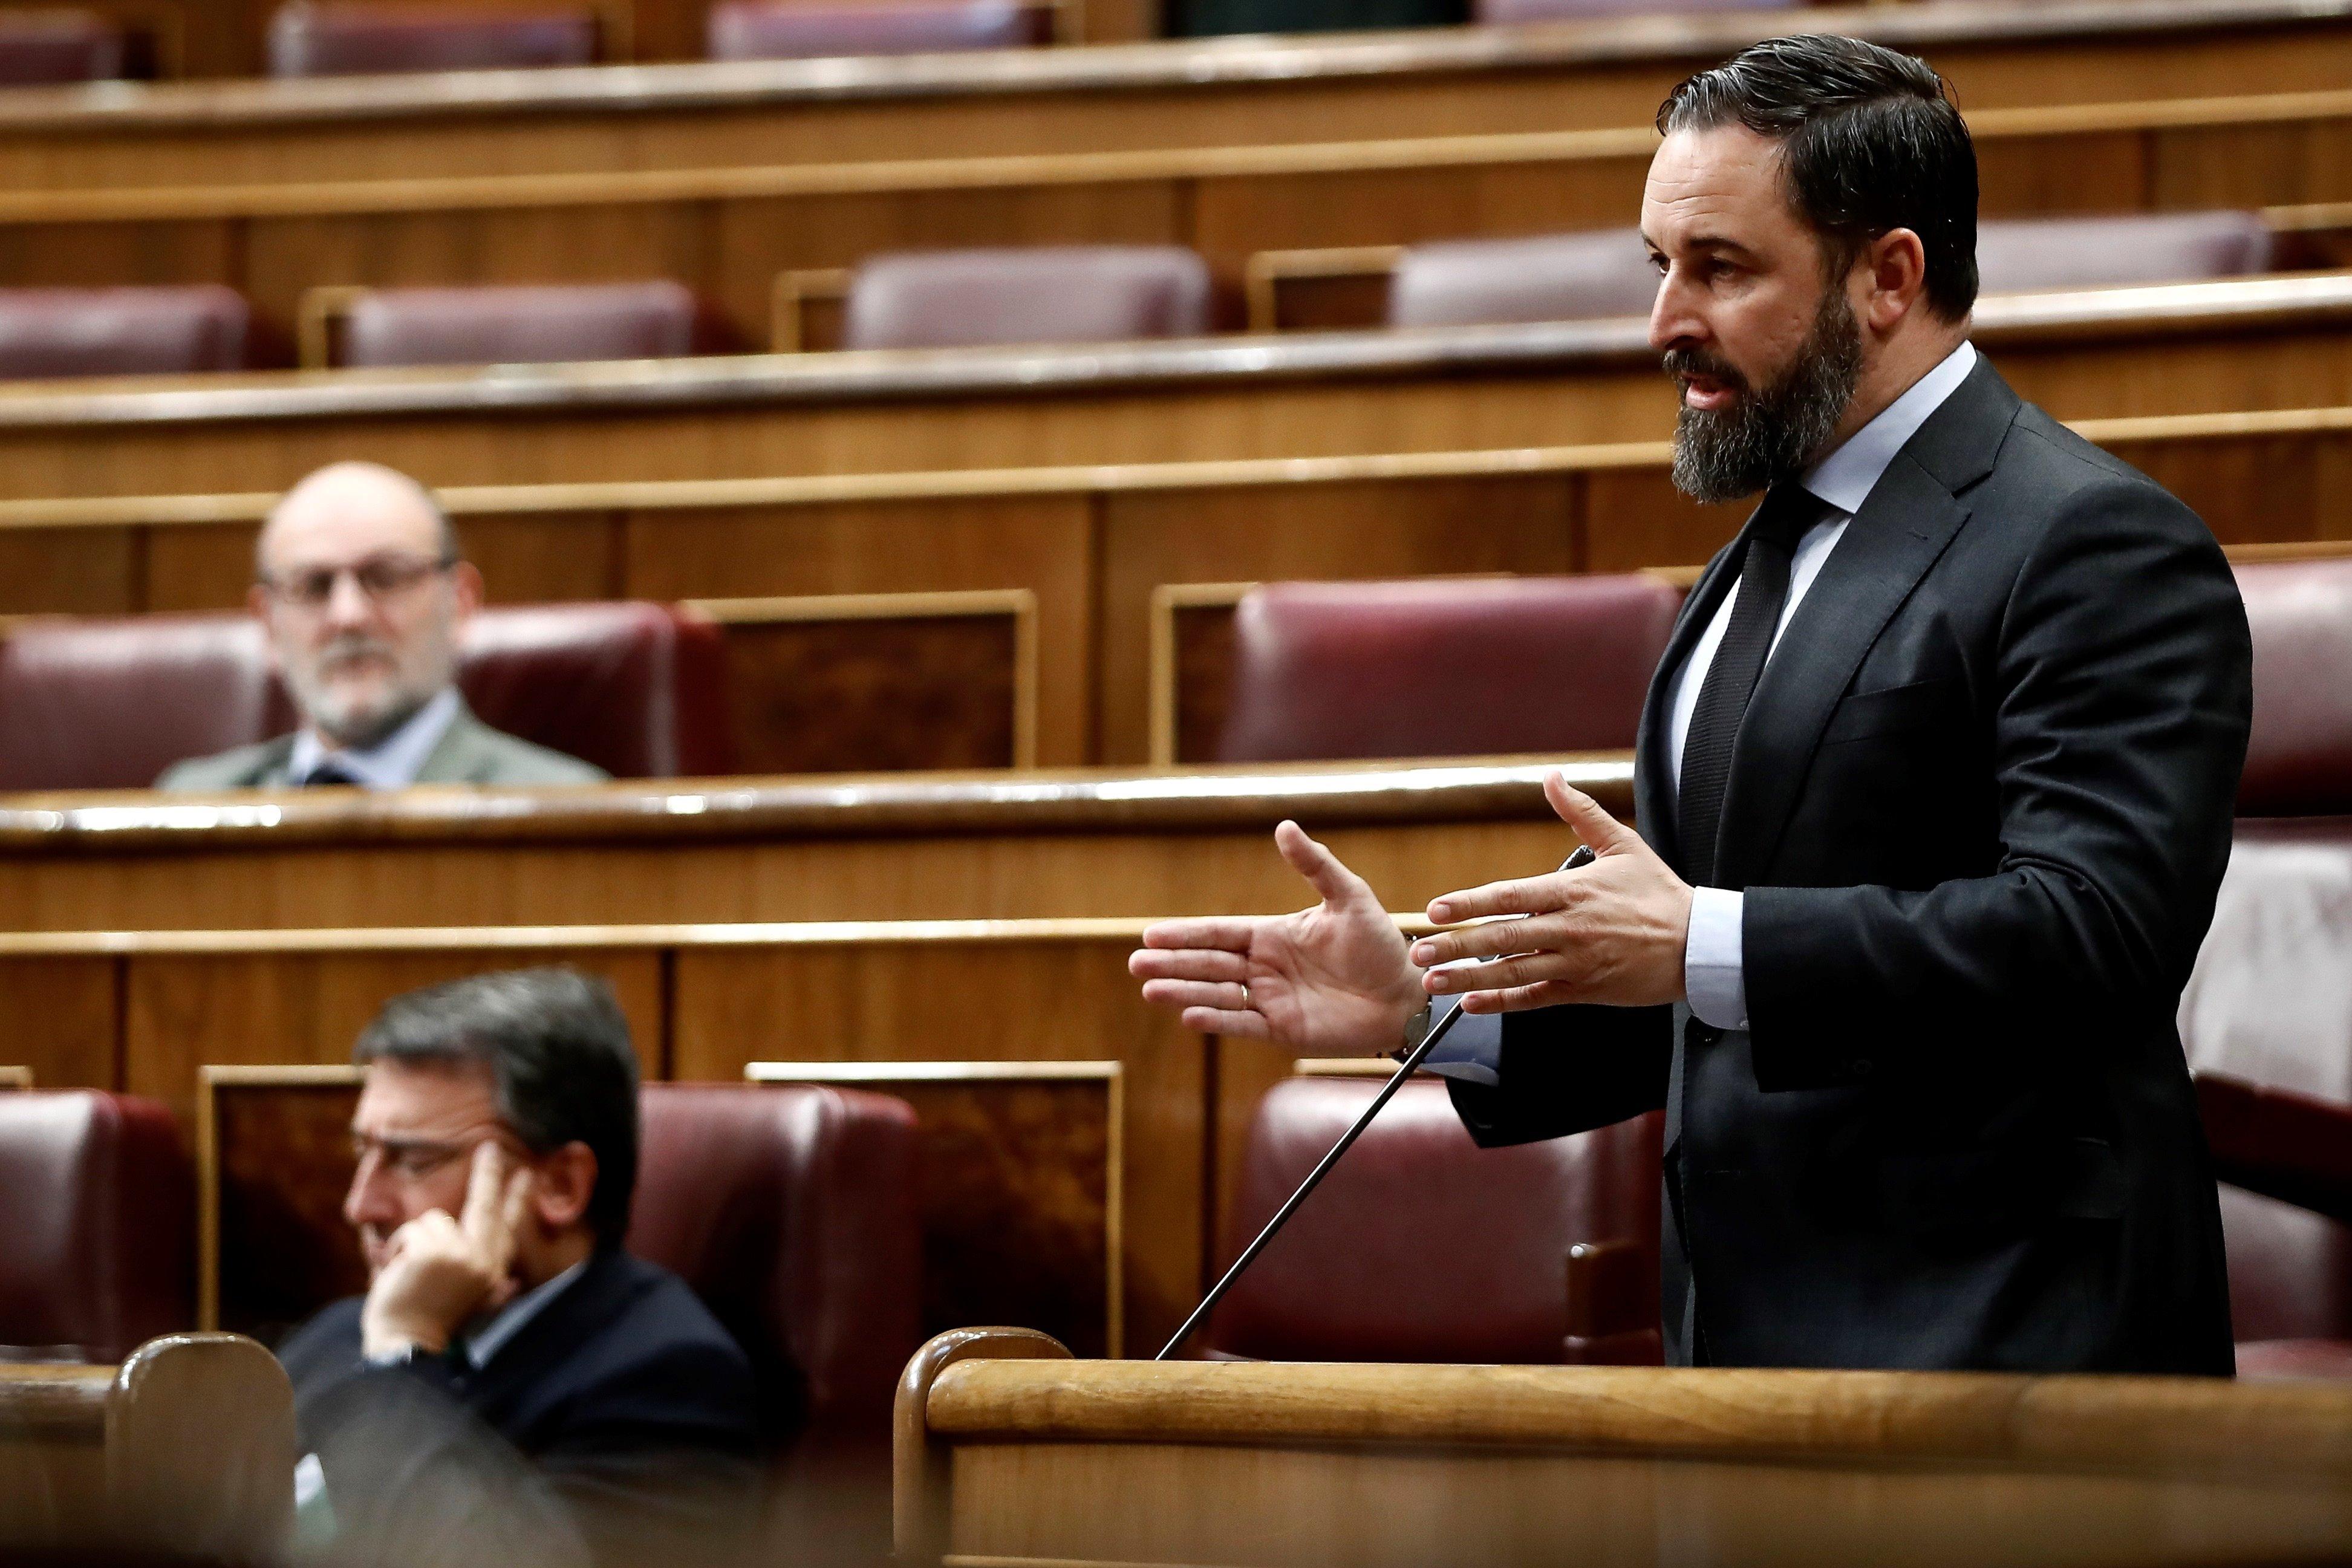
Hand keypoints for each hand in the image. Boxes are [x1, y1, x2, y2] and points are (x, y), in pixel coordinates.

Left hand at [360, 1142, 532, 1359]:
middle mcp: (482, 1261)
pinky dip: (397, 1249)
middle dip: (489, 1174)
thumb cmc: (429, 1325)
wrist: (405, 1344)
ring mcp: (459, 1254)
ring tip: (406, 1272)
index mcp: (492, 1272)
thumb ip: (492, 1291)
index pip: (509, 1228)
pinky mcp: (433, 1251)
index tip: (526, 1176)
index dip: (518, 1200)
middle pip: (486, 1206)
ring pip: (435, 1220)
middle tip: (490, 1148)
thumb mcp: (468, 1305)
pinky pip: (412, 1231)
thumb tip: (512, 1285)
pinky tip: (396, 1273)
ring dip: (414, 1240)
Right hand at [1130, 820, 1425, 1052]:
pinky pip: (1244, 1025)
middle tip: (1137, 962)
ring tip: (1151, 989)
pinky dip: (1218, 1020)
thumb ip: (1315, 865)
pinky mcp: (1283, 1030)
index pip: (1219, 933)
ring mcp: (1271, 1000)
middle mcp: (1264, 968)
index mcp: (1272, 936)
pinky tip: (1190, 1016)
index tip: (1152, 933)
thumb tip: (1284, 826)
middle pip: (1209, 964)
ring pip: (1218, 995)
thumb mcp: (1349, 898)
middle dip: (1173, 964)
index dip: (1186, 934)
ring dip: (1184, 993)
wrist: (1407, 994)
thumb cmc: (1380, 945)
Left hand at [1408, 771, 1692, 1013]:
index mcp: (1571, 892)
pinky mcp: (1584, 991)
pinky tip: (1473, 1004)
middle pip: (1501, 938)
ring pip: (1512, 973)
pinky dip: (1503, 1003)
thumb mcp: (1622, 844)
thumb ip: (1581, 812)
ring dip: (1469, 979)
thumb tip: (1553, 777)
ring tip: (1433, 982)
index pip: (1509, 896)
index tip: (1436, 910)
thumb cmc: (1659, 893)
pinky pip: (1536, 999)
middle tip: (1420, 951)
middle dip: (1456, 946)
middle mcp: (1568, 929)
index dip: (1469, 904)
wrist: (1698, 944)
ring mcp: (1575, 963)